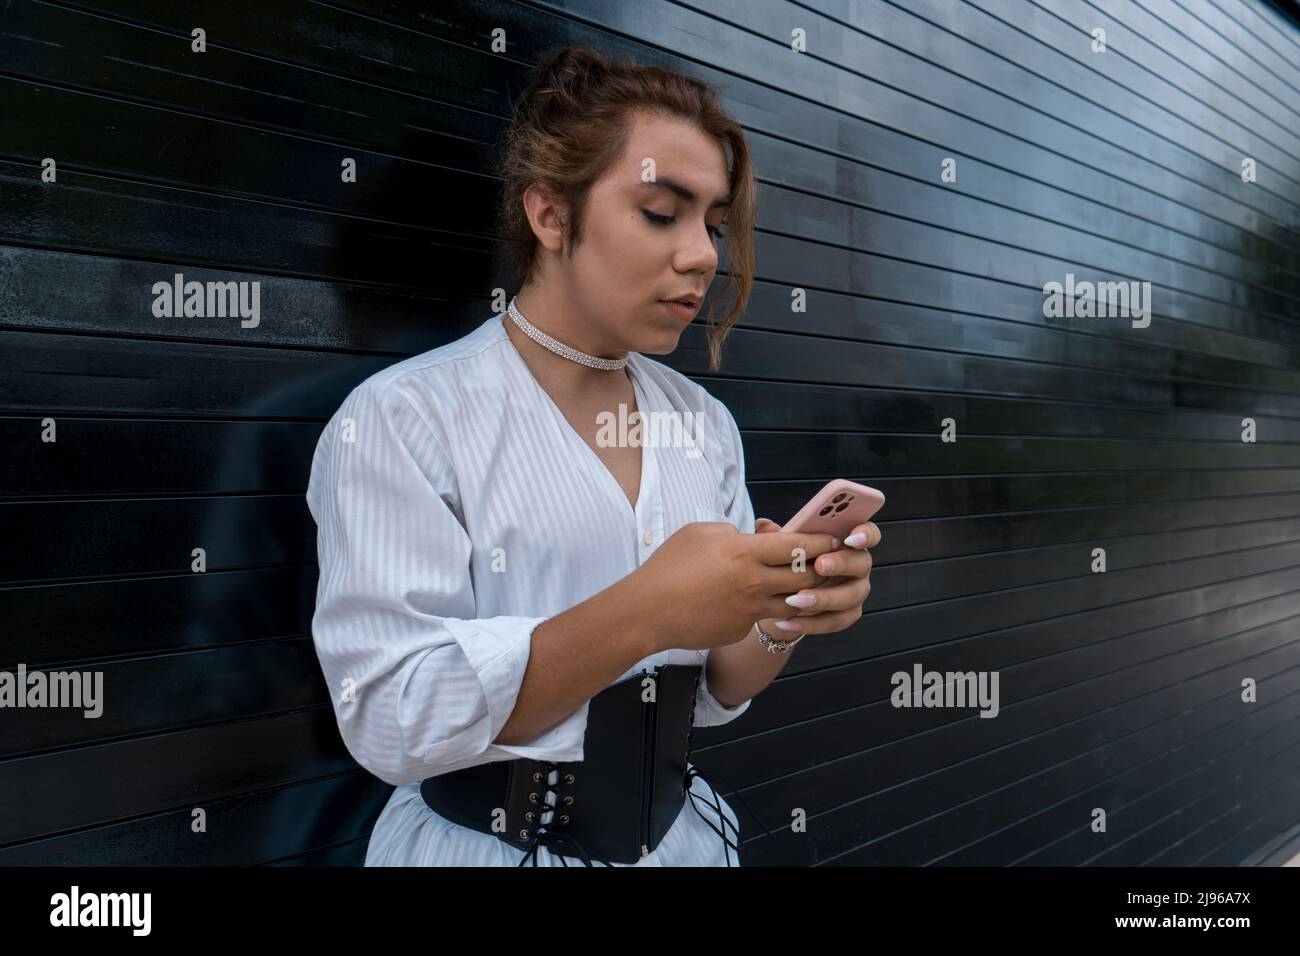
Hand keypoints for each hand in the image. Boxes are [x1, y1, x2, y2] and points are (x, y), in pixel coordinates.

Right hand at [630, 520, 838, 652]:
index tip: (832, 537)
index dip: (819, 541)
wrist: (647, 612)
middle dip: (822, 568)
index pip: (797, 545)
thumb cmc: (669, 567)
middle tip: (830, 561)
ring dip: (805, 593)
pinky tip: (761, 601)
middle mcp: (753, 584)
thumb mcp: (700, 533)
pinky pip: (763, 616)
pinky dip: (768, 607)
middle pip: (805, 577)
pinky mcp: (740, 630)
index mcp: (744, 553)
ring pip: (794, 602)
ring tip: (808, 583)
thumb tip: (753, 538)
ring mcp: (749, 611)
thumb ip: (734, 533)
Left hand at [753, 517, 880, 637]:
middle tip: (819, 565)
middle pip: (861, 563)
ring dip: (823, 598)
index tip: (849, 538)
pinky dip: (811, 623)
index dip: (864, 534)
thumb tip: (762, 525)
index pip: (868, 533)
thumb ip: (778, 535)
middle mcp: (858, 565)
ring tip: (794, 599)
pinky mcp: (848, 614)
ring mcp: (856, 591)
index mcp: (847, 542)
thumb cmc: (791, 562)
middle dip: (841, 564)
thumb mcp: (785, 546)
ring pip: (850, 596)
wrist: (783, 597)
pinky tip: (787, 621)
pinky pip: (836, 621)